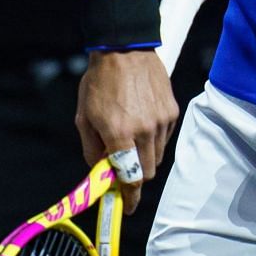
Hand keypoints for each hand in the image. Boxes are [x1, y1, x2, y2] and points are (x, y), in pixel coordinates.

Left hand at [75, 49, 178, 213]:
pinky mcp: (172, 111)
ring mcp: (162, 121)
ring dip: (145, 157)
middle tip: (123, 168)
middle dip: (135, 176)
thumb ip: (92, 149)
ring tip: (131, 137)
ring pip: (158, 156)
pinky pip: (165, 137)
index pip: (131, 178)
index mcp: (120, 134)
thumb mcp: (84, 116)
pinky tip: (142, 121)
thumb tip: (100, 171)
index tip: (128, 207)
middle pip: (147, 173)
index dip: (130, 197)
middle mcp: (145, 131)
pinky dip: (154, 139)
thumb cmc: (99, 81)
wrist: (124, 48)